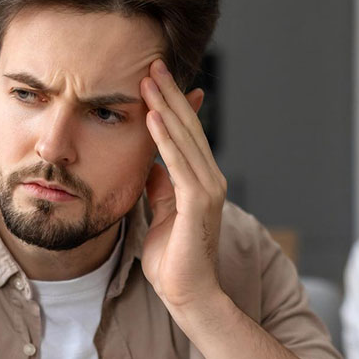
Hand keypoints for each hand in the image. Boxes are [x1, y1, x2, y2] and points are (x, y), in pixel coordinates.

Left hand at [139, 59, 225, 311]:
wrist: (188, 294)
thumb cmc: (174, 260)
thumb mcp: (161, 213)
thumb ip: (160, 187)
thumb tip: (151, 164)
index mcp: (200, 181)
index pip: (186, 134)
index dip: (173, 105)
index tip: (155, 78)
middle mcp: (209, 179)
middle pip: (188, 128)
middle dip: (169, 94)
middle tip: (152, 63)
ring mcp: (208, 189)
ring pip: (185, 139)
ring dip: (165, 107)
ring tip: (149, 79)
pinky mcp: (198, 203)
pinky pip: (179, 163)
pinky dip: (165, 139)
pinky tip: (152, 117)